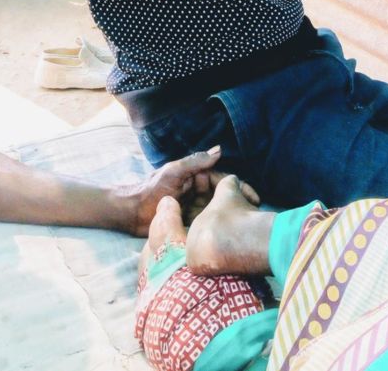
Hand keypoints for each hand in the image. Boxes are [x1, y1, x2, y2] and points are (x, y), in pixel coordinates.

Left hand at [132, 146, 250, 235]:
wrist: (131, 213)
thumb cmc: (150, 189)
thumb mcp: (173, 172)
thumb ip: (195, 162)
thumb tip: (219, 150)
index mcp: (197, 177)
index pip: (224, 181)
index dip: (240, 188)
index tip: (254, 199)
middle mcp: (199, 192)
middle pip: (224, 198)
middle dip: (241, 205)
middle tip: (256, 218)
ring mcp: (195, 209)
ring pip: (218, 213)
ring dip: (232, 218)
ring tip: (248, 230)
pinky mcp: (190, 225)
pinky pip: (208, 226)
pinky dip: (219, 230)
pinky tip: (230, 238)